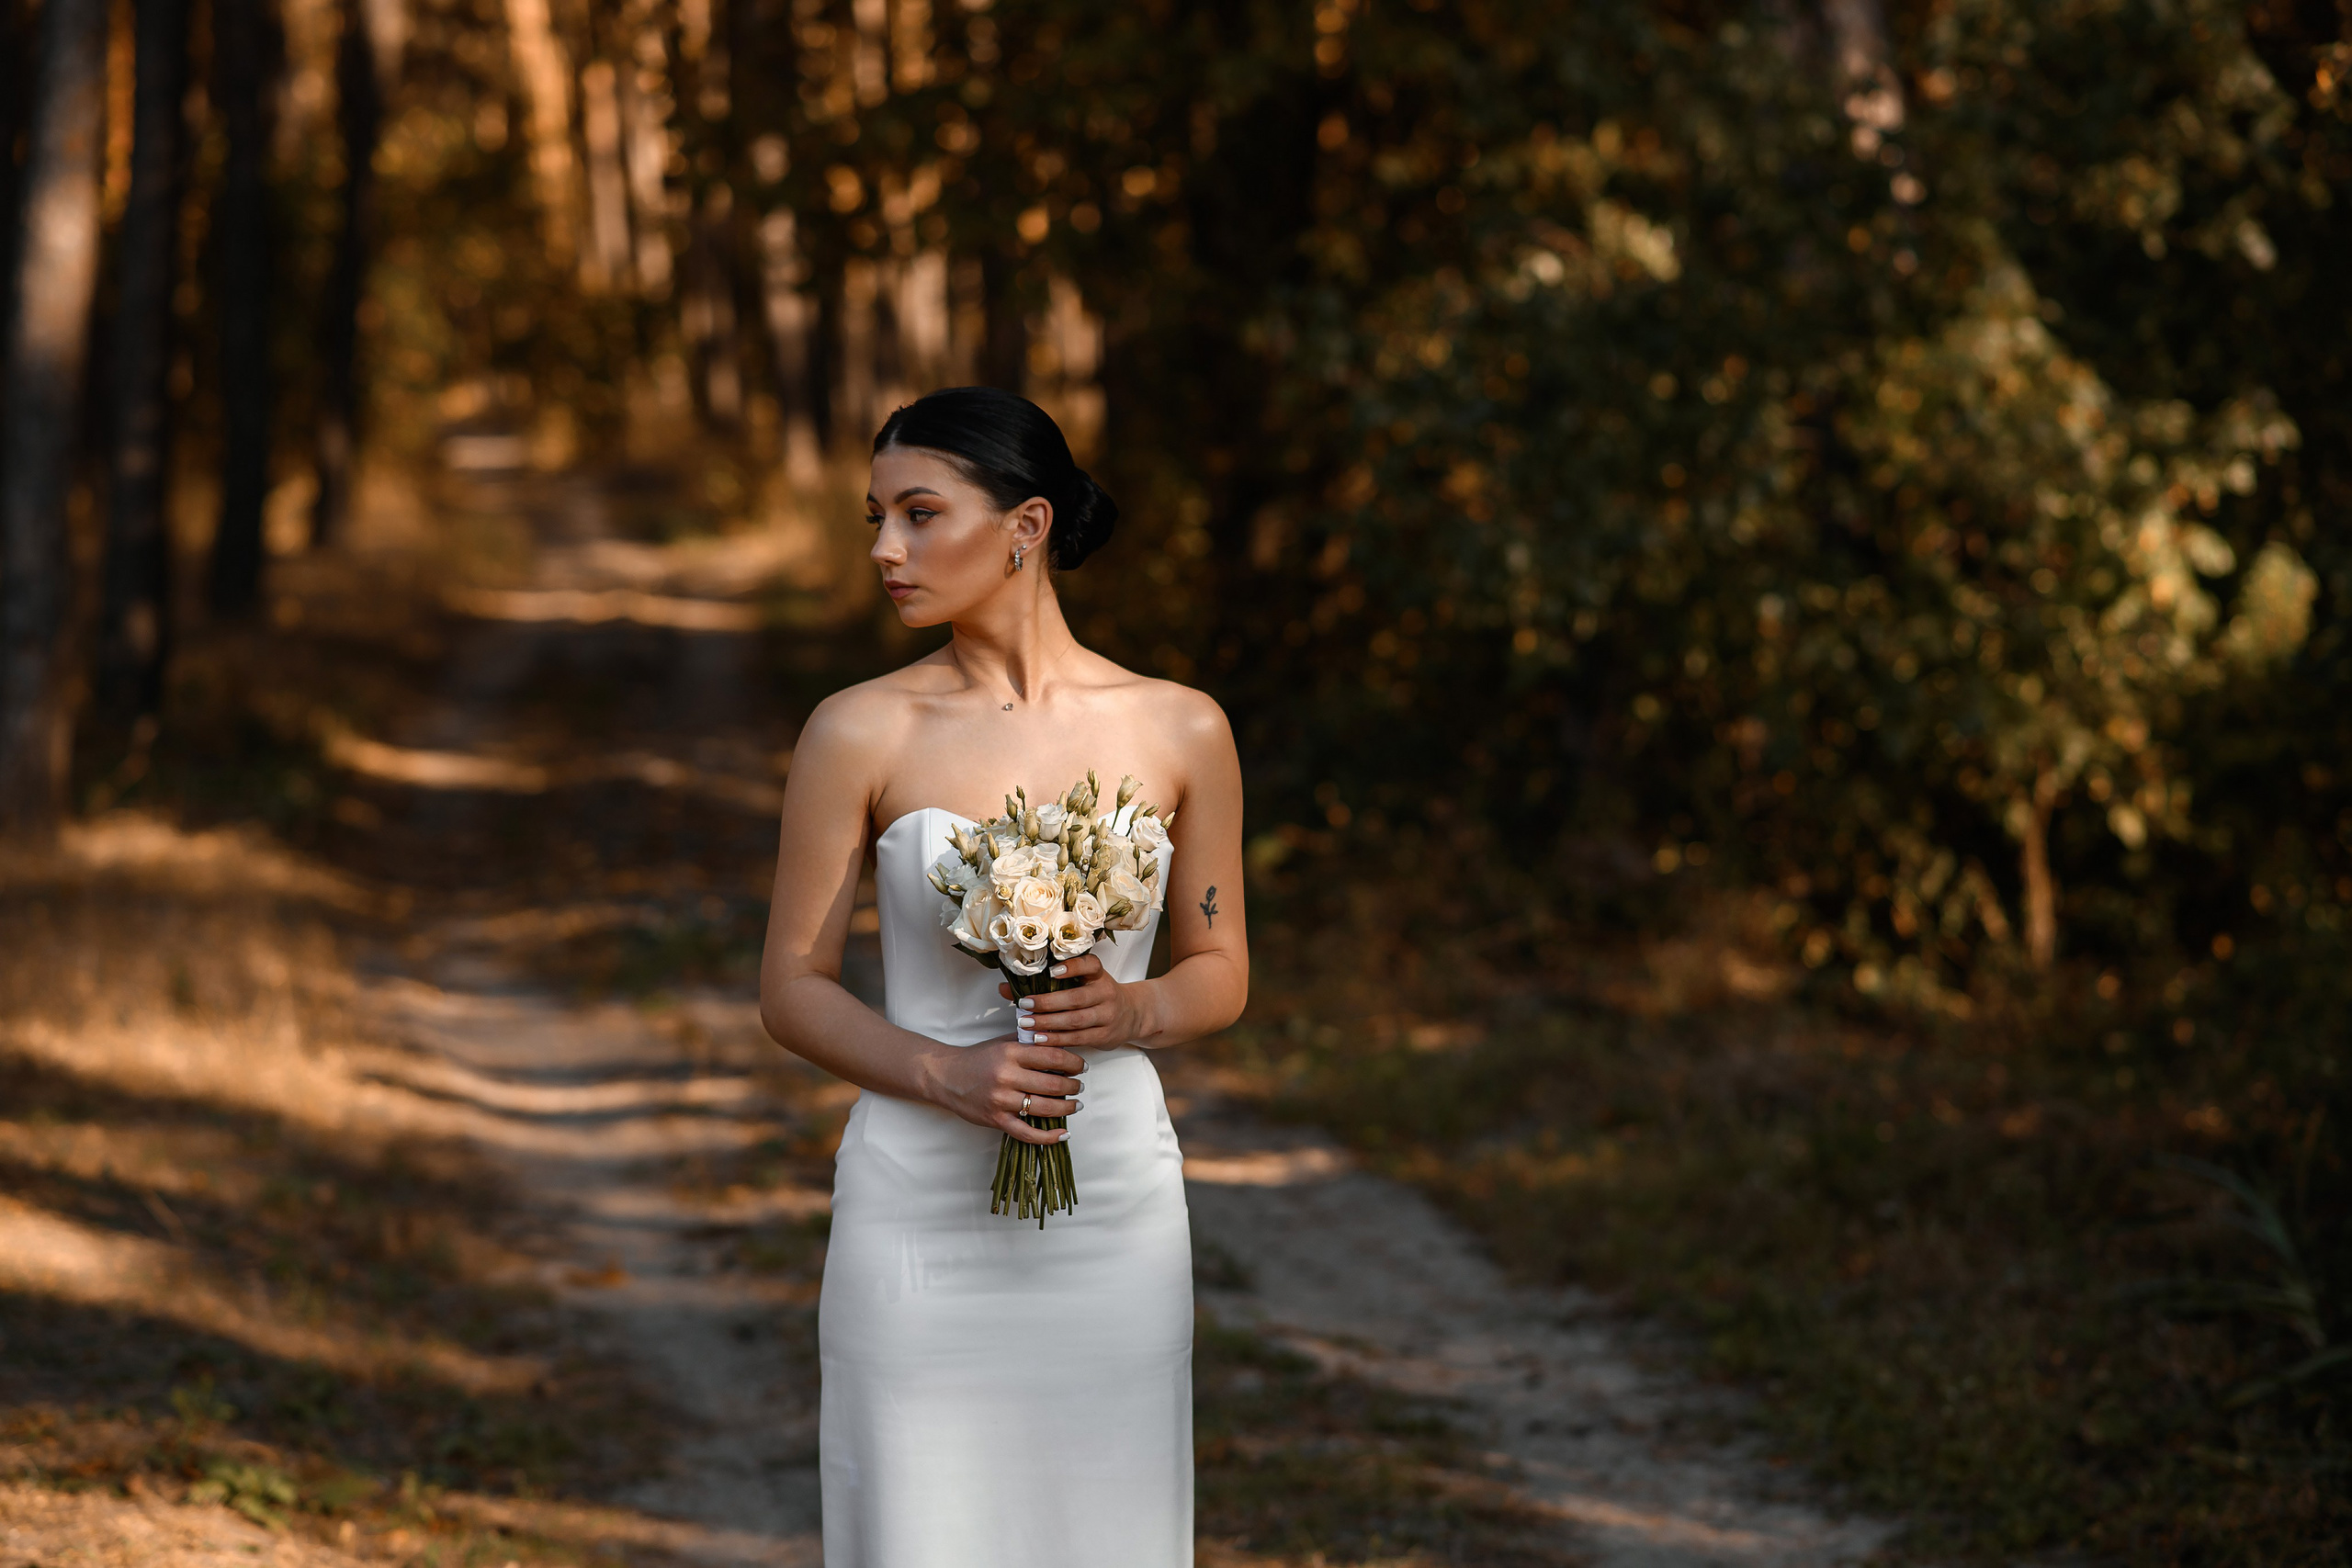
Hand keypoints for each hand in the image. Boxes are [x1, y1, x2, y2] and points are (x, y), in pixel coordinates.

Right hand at [919, 1036, 1085, 1144]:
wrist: (946, 1077)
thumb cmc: (979, 1058)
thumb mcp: (1004, 1041)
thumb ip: (1031, 1042)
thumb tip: (1064, 1044)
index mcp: (1011, 1052)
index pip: (1053, 1057)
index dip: (1074, 1062)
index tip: (1081, 1066)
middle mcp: (1007, 1076)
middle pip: (1053, 1084)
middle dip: (1073, 1087)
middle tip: (1080, 1087)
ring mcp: (1001, 1100)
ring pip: (1044, 1108)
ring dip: (1066, 1108)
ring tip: (1075, 1104)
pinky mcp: (995, 1120)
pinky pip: (1026, 1133)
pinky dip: (1047, 1137)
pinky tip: (1063, 1134)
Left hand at [999, 952, 1148, 1049]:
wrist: (1132, 1015)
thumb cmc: (1097, 995)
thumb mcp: (1080, 983)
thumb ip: (1046, 984)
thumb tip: (1004, 988)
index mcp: (1099, 975)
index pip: (1090, 965)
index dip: (1072, 967)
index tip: (1051, 971)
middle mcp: (1106, 993)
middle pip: (1076, 998)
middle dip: (1047, 1002)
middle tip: (1023, 1006)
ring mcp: (1107, 1015)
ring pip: (1076, 1020)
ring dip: (1048, 1023)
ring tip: (1026, 1024)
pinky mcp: (1105, 1035)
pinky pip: (1079, 1038)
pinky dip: (1057, 1040)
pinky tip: (1040, 1040)